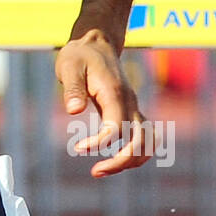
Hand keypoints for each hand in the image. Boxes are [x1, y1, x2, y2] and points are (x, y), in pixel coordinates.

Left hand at [55, 28, 152, 177]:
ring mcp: (133, 108)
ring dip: (131, 161)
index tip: (77, 148)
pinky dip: (136, 153)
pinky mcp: (131, 112)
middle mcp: (130, 103)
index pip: (117, 127)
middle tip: (95, 172)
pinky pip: (144, 138)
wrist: (96, 43)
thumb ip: (72, 88)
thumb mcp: (69, 66)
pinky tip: (114, 160)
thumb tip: (74, 111)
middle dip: (121, 162)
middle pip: (140, 141)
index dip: (100, 142)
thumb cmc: (80, 55)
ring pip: (147, 142)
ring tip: (102, 170)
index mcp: (115, 93)